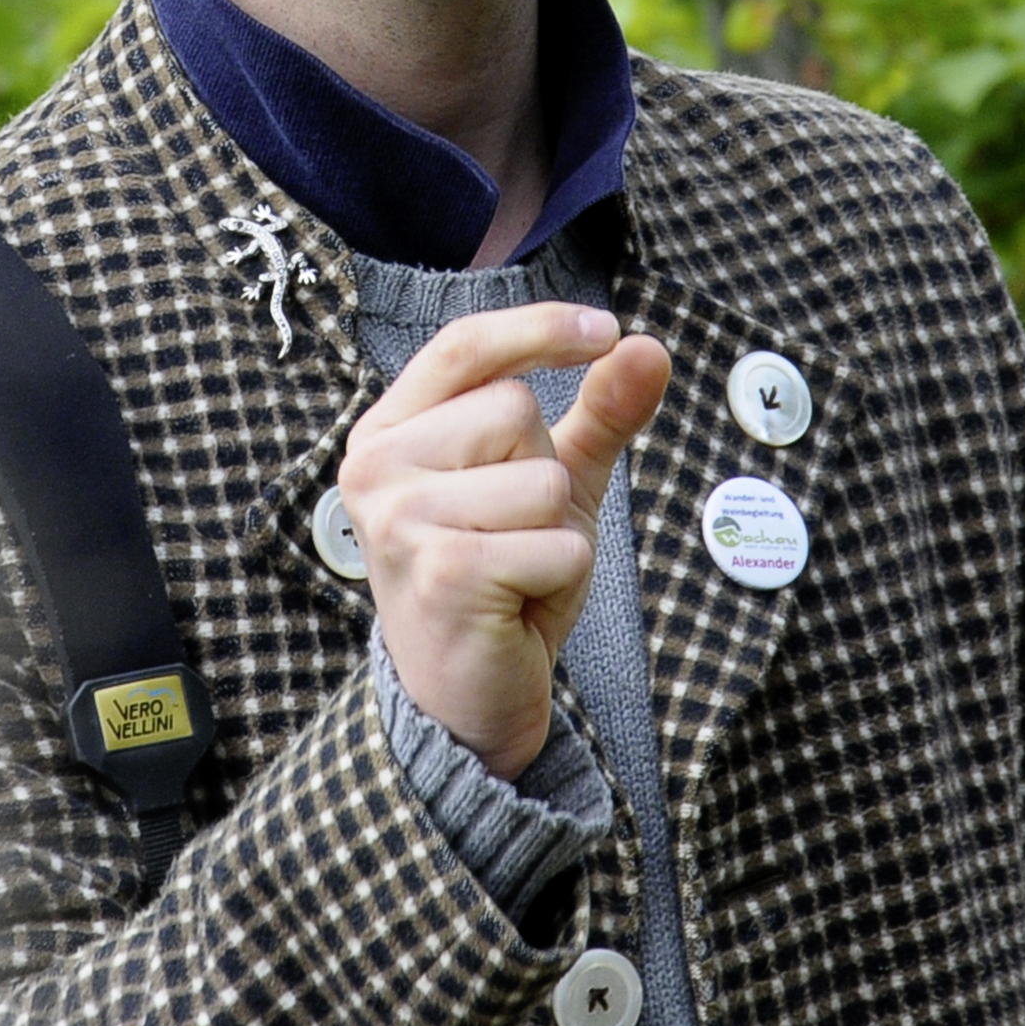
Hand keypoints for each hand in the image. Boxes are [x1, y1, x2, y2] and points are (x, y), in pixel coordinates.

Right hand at [338, 302, 672, 779]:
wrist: (463, 696)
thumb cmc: (500, 576)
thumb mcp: (553, 482)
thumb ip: (598, 415)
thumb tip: (648, 346)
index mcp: (388, 430)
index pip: (466, 347)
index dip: (538, 329)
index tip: (605, 329)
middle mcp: (376, 466)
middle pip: (515, 410)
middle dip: (545, 473)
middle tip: (510, 532)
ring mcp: (401, 519)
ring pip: (543, 479)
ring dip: (556, 531)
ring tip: (515, 569)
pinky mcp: (444, 573)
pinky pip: (557, 542)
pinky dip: (561, 575)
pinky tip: (516, 603)